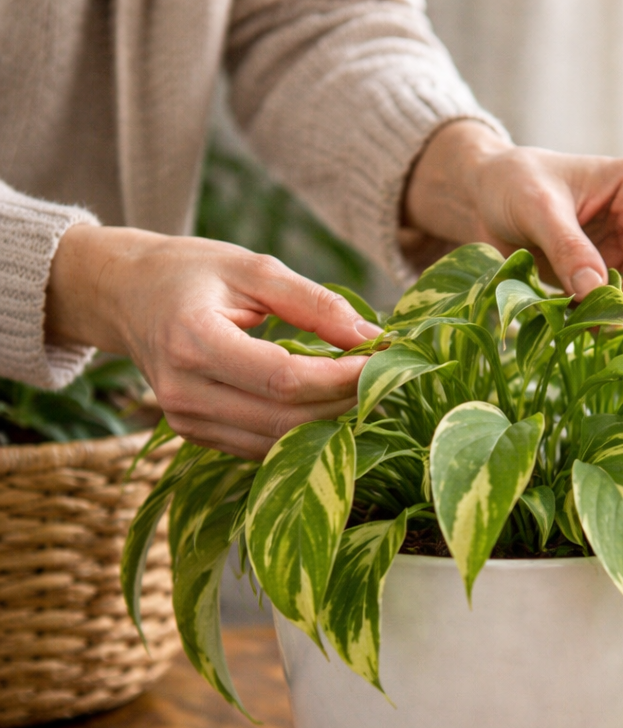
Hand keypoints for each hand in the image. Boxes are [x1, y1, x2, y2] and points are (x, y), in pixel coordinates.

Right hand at [46, 226, 379, 458]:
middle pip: (286, 419)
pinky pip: (263, 448)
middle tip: (382, 377)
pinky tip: (325, 404)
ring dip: (328, 421)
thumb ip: (315, 304)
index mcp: (193, 341)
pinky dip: (301, 431)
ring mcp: (187, 422)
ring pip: (278, 442)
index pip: (284, 379)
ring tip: (359, 389)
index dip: (341, 378)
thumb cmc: (189, 273)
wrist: (124, 296)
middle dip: (343, 401)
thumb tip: (373, 339)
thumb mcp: (252, 269)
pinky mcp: (197, 436)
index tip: (383, 361)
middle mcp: (185, 392)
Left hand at [403, 120, 622, 308]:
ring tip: (583, 321)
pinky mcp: (612, 275)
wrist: (488, 198)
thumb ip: (567, 247)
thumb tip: (594, 289)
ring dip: (622, 312)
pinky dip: (603, 317)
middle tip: (601, 322)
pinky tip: (576, 320)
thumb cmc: (514, 183)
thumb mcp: (537, 207)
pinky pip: (621, 305)